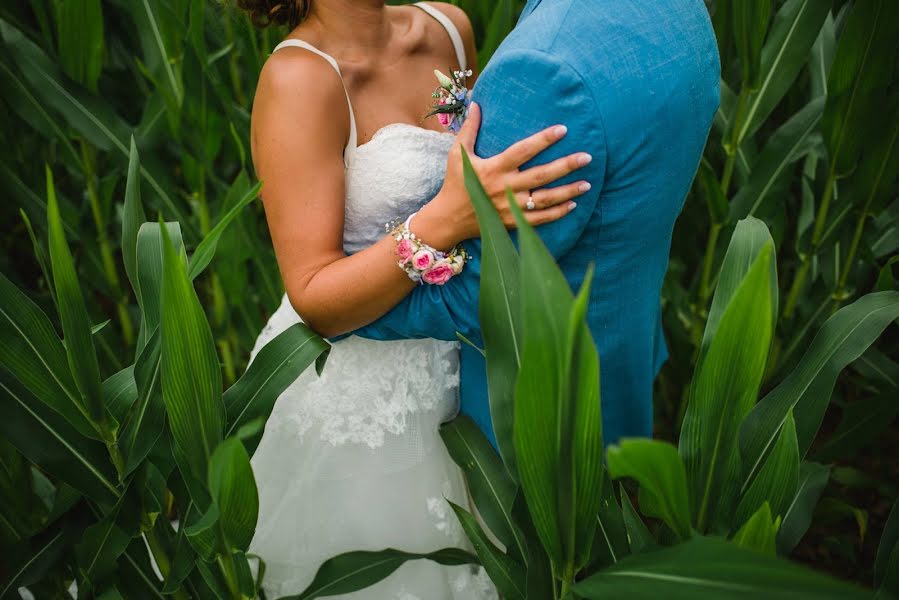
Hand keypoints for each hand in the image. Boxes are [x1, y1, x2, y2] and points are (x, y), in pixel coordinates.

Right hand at [416, 102, 592, 248]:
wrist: (449, 219)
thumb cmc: (455, 183)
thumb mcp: (457, 154)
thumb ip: (469, 129)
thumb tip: (476, 103)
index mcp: (494, 168)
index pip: (523, 151)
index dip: (543, 140)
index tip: (563, 129)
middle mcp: (505, 188)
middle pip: (541, 176)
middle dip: (565, 166)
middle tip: (587, 157)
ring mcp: (509, 207)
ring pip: (544, 200)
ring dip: (567, 192)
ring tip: (588, 183)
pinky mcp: (512, 222)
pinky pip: (539, 219)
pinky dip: (557, 213)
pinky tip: (573, 204)